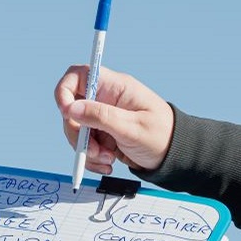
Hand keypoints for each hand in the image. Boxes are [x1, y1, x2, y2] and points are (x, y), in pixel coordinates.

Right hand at [55, 65, 174, 173]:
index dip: (65, 91)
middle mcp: (106, 99)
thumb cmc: (162, 136)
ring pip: (76, 130)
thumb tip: (70, 108)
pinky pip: (85, 145)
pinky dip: (91, 158)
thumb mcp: (132, 127)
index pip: (79, 75)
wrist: (175, 157)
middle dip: (77, 132)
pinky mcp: (103, 135)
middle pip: (72, 108)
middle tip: (93, 150)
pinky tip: (107, 164)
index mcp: (115, 87)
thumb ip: (101, 116)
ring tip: (107, 159)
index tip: (68, 113)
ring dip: (85, 149)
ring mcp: (103, 117)